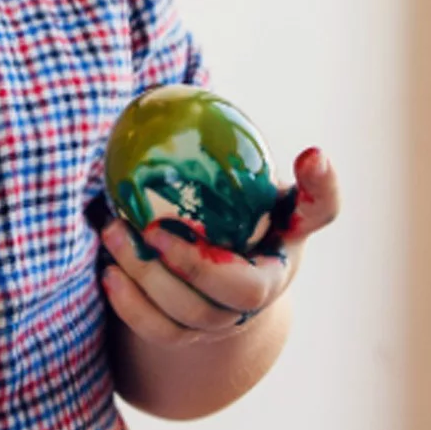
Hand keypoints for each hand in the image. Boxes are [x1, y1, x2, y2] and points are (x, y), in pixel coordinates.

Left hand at [93, 147, 340, 346]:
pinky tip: (108, 273)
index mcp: (284, 239)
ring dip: (148, 276)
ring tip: (113, 234)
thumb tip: (180, 91)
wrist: (202, 280)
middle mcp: (264, 287)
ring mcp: (226, 320)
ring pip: (194, 314)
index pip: (319, 211)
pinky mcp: (188, 338)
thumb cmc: (218, 214)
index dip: (322, 186)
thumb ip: (220, 146)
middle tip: (153, 228)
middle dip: (197, 264)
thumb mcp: (228, 179)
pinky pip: (161, 332)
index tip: (310, 151)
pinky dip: (132, 306)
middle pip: (245, 292)